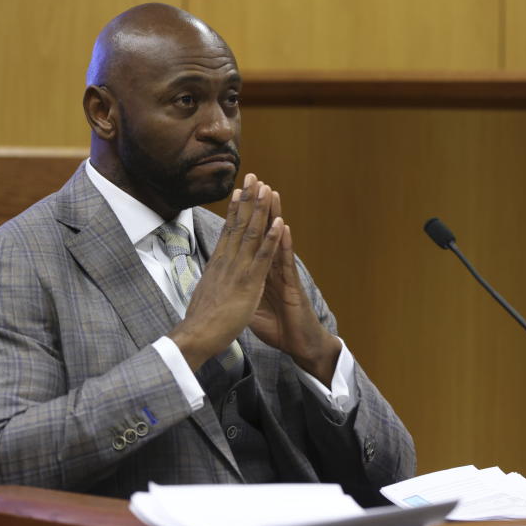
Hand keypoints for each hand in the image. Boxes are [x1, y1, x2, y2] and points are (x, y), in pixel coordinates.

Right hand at [168, 173, 283, 370]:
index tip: (240, 190)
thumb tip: (210, 274)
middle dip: (248, 199)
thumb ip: (212, 280)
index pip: (228, 230)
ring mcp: (238, 270)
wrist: (197, 335)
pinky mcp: (249, 283)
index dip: (235, 209)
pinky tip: (279, 222)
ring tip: (267, 189)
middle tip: (254, 176)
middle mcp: (227, 261)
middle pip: (239, 224)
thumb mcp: (205, 292)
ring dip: (260, 210)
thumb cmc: (200, 320)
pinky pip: (263, 257)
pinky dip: (272, 239)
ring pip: (251, 234)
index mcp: (218, 263)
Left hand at [250, 190, 340, 386]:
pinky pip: (286, 263)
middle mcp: (271, 268)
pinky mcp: (293, 286)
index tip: (236, 195)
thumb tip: (226, 286)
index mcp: (259, 271)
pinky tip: (282, 227)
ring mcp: (283, 274)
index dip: (242, 217)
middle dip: (258, 206)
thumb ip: (241, 293)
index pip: (250, 238)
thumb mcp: (250, 309)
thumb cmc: (278, 326)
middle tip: (255, 181)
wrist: (299, 344)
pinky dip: (284, 244)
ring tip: (271, 193)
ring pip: (277, 240)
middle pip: (263, 231)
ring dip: (274, 216)